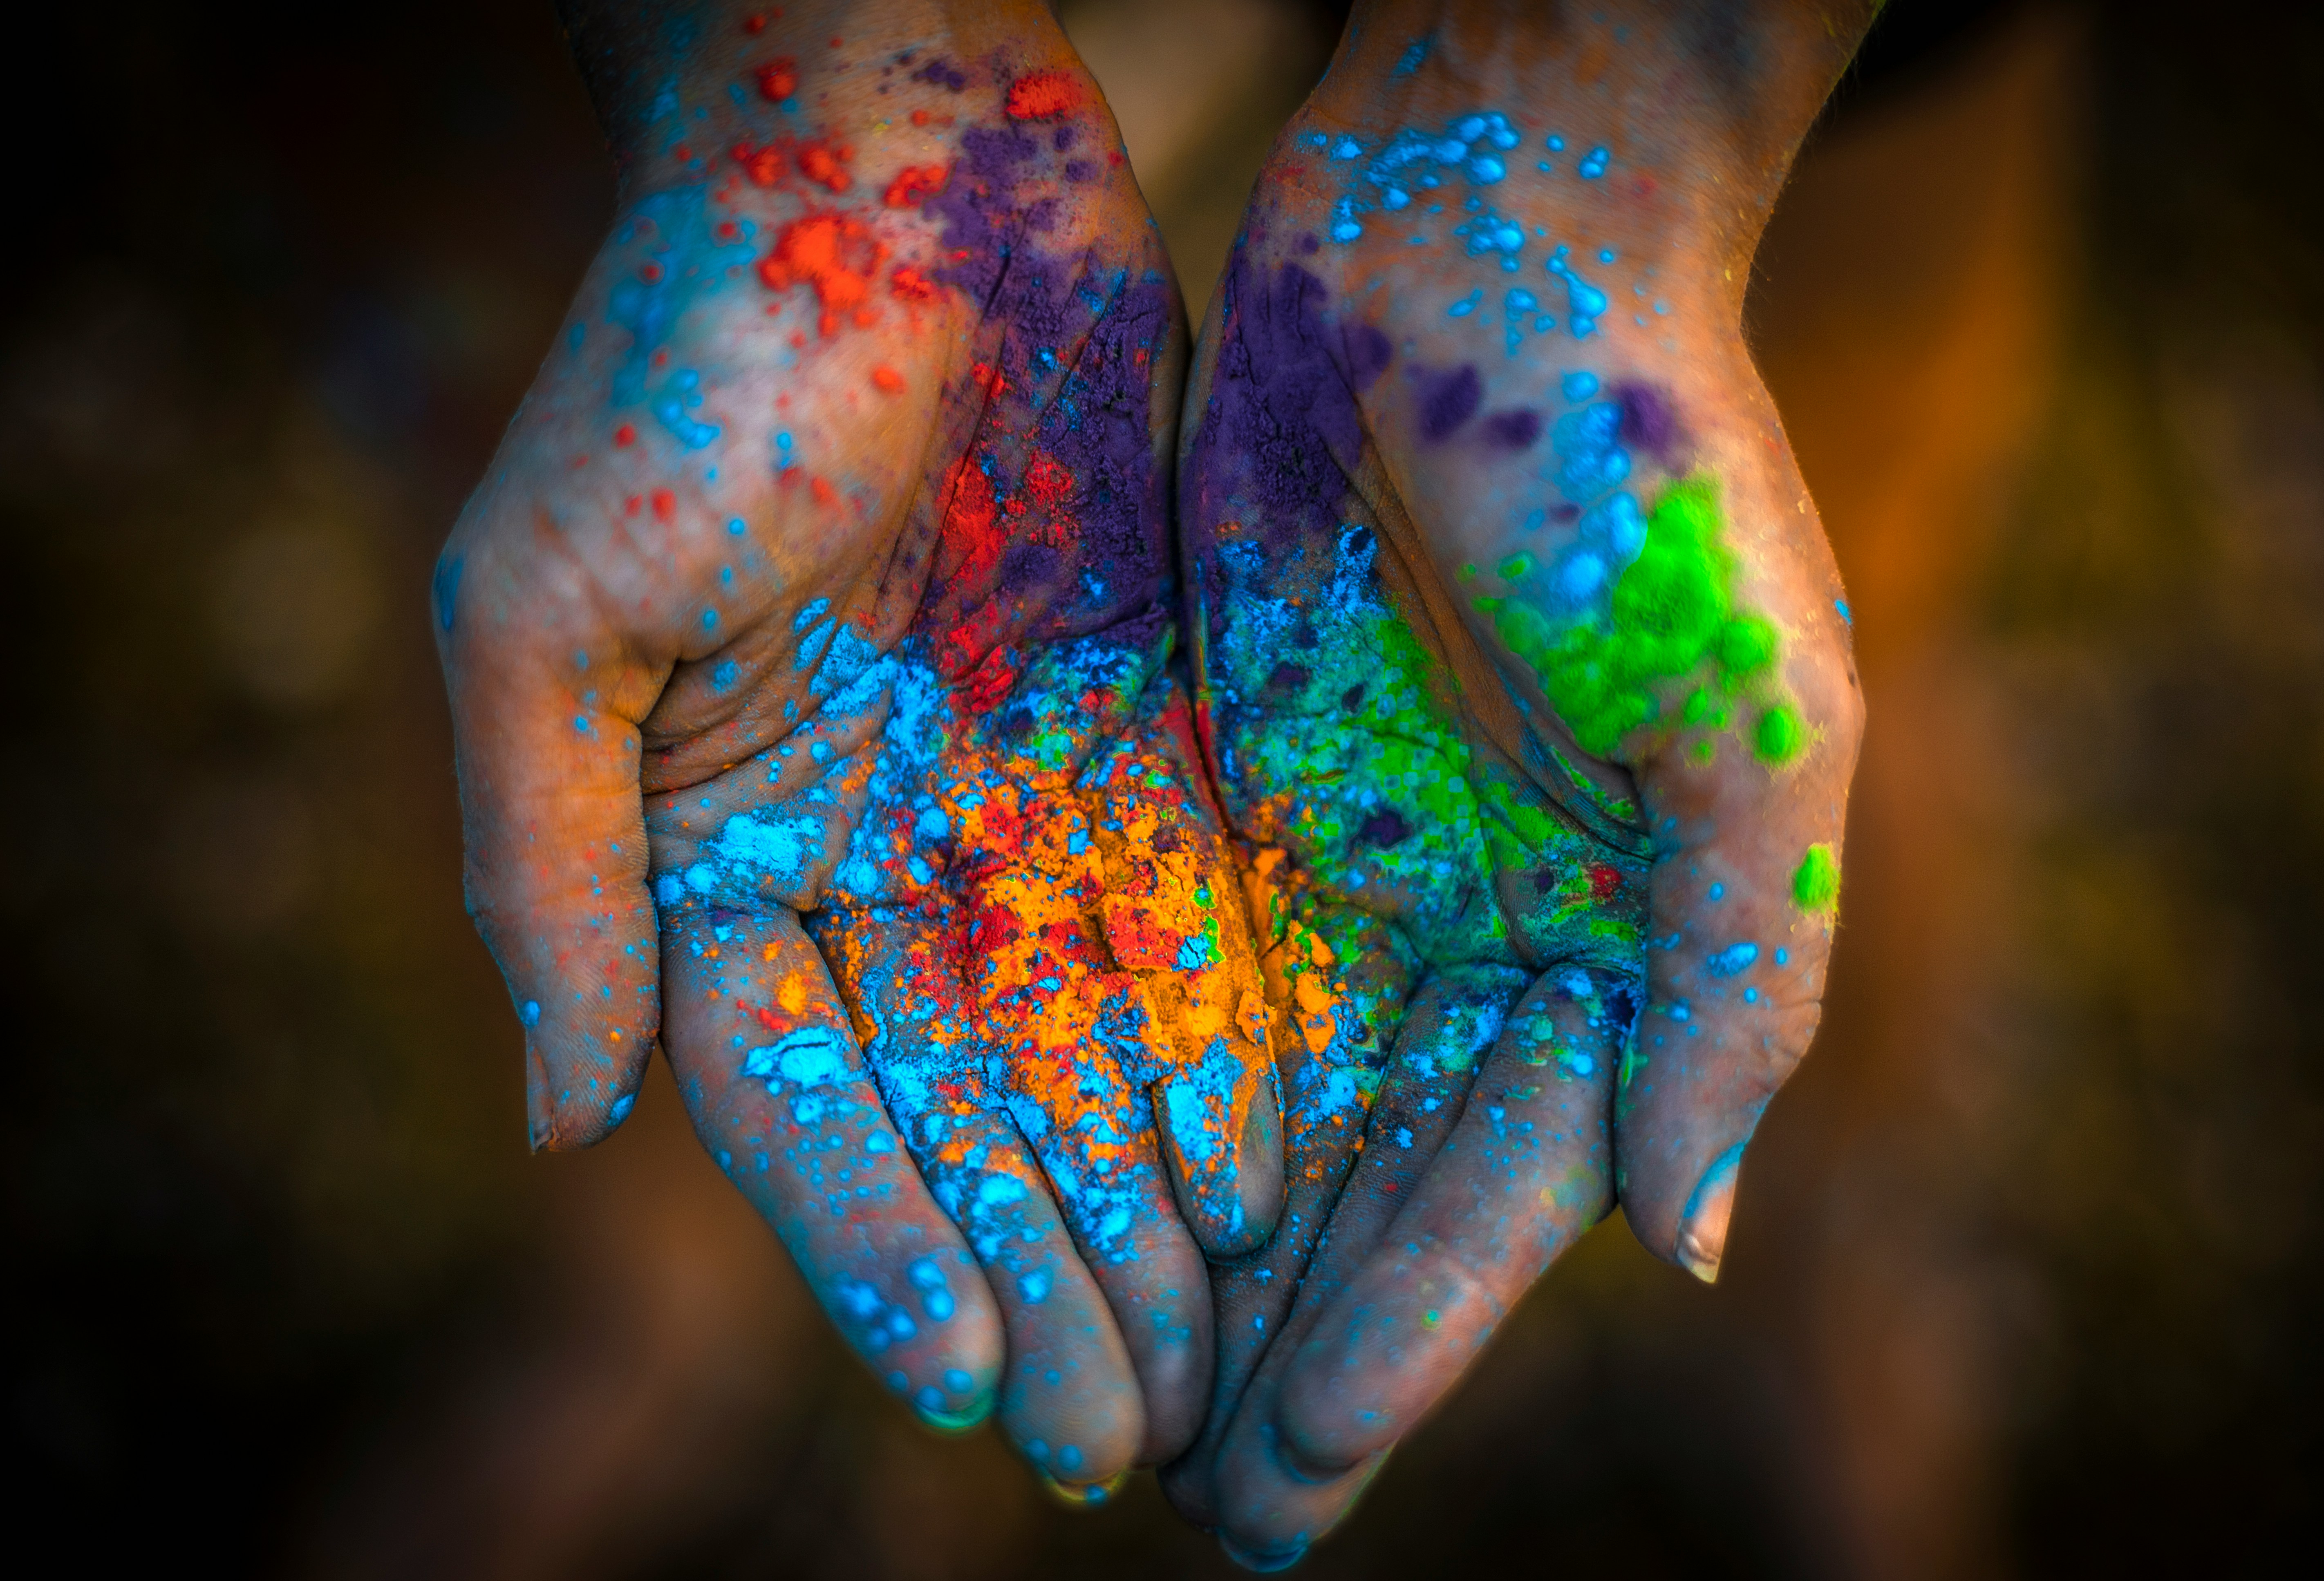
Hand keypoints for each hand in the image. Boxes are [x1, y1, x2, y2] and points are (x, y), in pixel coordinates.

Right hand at [433, 1, 1277, 1491]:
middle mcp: (865, 851)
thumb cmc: (682, 360)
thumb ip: (550, 867)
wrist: (874, 168)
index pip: (798, 1102)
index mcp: (711, 849)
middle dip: (1036, 1267)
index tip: (970, 1377)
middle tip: (1118, 1432)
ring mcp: (1003, 798)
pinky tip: (1270, 1171)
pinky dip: (1221, 1048)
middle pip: (959, 1110)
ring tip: (1207, 1358)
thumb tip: (556, 1120)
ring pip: (1082, 1048)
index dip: (878, 1243)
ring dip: (1137, 1202)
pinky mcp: (1131, 731)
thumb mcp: (547, 611)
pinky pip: (1184, 923)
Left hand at [1160, 1, 1871, 1558]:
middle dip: (1292, 1342)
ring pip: (1264, 1107)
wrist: (1488, 247)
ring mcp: (1353, 860)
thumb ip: (1730, 988)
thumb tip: (1682, 1240)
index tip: (1292, 1474)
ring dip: (1198, 1258)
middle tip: (1196, 1502)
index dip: (1403, 1338)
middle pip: (1371, 1183)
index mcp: (1620, 942)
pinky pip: (1173, 971)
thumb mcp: (1752, 735)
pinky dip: (1130, 1092)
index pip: (1500, 1192)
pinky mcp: (1234, 779)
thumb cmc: (1648, 476)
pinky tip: (1070, 1202)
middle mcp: (1484, 925)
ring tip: (1121, 1403)